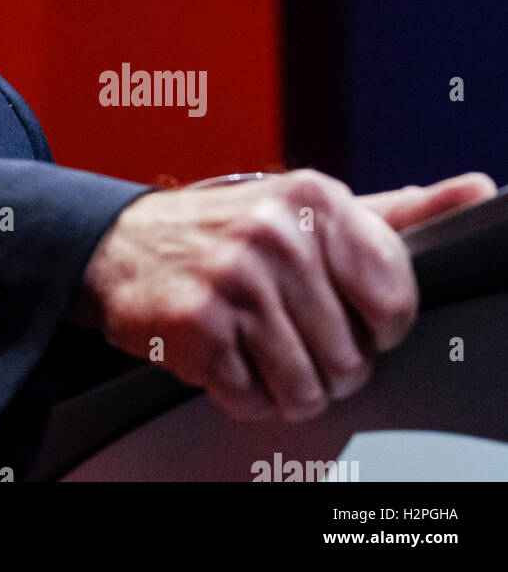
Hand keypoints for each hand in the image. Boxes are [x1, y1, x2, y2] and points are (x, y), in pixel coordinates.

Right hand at [75, 169, 495, 422]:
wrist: (119, 244)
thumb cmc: (225, 230)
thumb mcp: (308, 208)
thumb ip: (394, 211)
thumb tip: (476, 190)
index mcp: (315, 199)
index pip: (396, 303)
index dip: (376, 327)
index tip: (344, 312)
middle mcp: (277, 234)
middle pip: (352, 359)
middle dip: (324, 362)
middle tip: (286, 329)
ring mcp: (235, 280)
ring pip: (306, 389)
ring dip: (284, 386)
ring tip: (257, 346)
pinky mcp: (198, 326)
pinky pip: (253, 400)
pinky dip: (241, 392)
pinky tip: (223, 352)